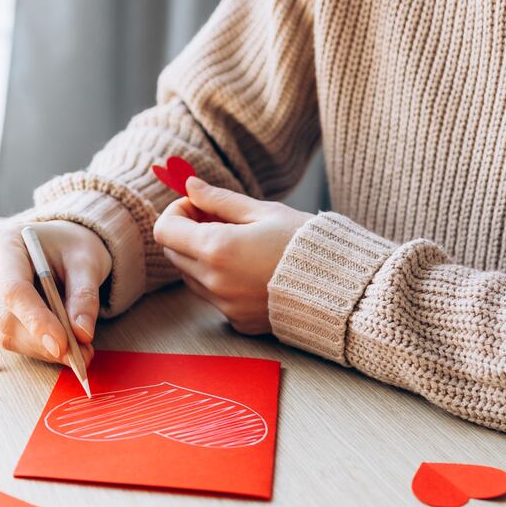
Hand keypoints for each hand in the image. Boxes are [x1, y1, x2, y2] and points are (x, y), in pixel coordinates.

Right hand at [0, 220, 109, 364]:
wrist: (60, 245)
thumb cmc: (70, 247)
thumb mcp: (87, 262)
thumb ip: (85, 296)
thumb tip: (82, 333)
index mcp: (4, 243)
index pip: (13, 289)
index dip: (36, 320)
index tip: (62, 345)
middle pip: (5, 317)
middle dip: (43, 341)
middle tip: (80, 355)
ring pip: (6, 334)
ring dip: (42, 349)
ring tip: (78, 351)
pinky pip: (9, 338)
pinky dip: (37, 348)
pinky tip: (60, 344)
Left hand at [153, 176, 311, 334]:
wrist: (340, 288)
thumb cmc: (304, 243)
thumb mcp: (263, 212)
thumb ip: (219, 200)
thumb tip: (190, 185)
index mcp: (217, 249)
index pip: (164, 230)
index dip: (177, 212)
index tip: (199, 206)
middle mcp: (214, 282)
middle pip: (173, 253)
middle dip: (188, 233)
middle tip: (219, 220)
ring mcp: (225, 305)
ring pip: (191, 276)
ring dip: (202, 257)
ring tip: (239, 245)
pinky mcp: (237, 321)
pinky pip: (213, 297)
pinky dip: (220, 280)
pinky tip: (251, 270)